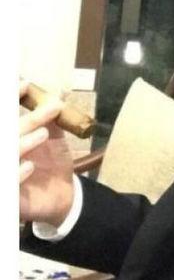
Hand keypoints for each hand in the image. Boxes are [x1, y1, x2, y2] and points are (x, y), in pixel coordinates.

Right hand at [19, 80, 74, 226]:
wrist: (62, 194)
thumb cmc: (53, 162)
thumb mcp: (54, 138)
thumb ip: (52, 116)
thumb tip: (60, 92)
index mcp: (11, 135)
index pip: (6, 115)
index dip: (11, 98)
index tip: (25, 85)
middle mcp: (6, 149)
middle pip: (9, 132)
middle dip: (28, 120)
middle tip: (51, 109)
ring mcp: (5, 170)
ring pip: (8, 154)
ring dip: (23, 143)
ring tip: (43, 134)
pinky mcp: (9, 194)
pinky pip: (8, 182)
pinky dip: (17, 174)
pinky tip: (29, 167)